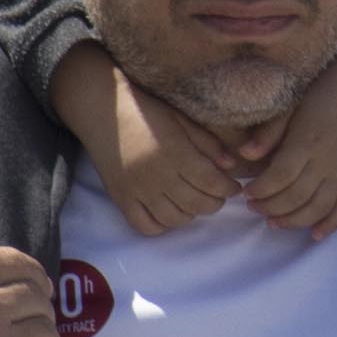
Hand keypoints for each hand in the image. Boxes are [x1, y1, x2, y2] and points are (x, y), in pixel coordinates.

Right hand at [73, 58, 244, 234]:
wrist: (102, 110)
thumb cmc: (145, 111)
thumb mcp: (181, 119)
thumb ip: (207, 143)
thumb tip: (231, 167)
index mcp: (175, 152)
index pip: (211, 182)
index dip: (228, 189)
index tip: (234, 187)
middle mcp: (157, 176)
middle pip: (197, 204)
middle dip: (215, 203)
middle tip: (218, 195)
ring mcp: (138, 191)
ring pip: (175, 219)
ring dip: (192, 214)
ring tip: (195, 201)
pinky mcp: (121, 199)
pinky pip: (146, 226)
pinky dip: (162, 226)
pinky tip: (169, 212)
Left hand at [247, 66, 336, 239]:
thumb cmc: (314, 99)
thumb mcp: (287, 108)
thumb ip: (267, 134)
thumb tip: (245, 155)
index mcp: (306, 142)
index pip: (281, 176)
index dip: (261, 190)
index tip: (245, 193)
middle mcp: (326, 161)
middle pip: (297, 196)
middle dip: (271, 208)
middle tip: (253, 208)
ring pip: (319, 207)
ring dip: (294, 221)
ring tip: (273, 222)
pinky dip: (331, 224)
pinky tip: (314, 235)